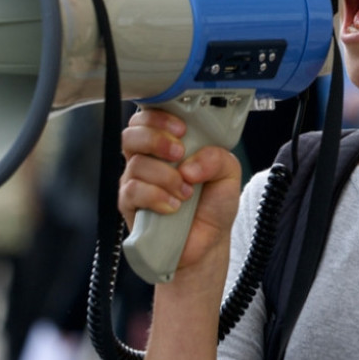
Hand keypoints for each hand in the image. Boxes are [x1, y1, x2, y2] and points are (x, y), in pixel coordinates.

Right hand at [119, 108, 241, 274]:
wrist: (208, 242)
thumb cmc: (213, 204)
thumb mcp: (228, 174)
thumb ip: (217, 158)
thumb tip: (189, 164)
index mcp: (168, 144)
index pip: (148, 118)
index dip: (159, 117)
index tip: (181, 129)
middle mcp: (148, 159)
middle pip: (131, 135)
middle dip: (156, 140)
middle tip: (179, 153)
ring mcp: (136, 181)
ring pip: (136, 164)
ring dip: (165, 176)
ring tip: (186, 192)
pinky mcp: (130, 205)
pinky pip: (132, 191)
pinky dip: (156, 196)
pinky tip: (173, 207)